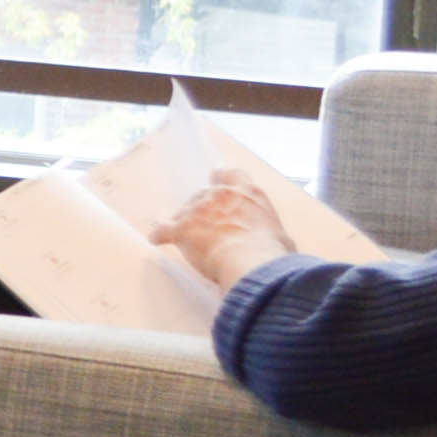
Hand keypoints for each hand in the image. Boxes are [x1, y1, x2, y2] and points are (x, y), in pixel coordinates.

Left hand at [153, 171, 292, 287]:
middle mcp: (220, 195)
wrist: (251, 262)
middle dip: (202, 209)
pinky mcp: (181, 227)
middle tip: (206, 227)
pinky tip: (157, 240)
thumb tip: (272, 241)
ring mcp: (198, 210)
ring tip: (189, 240)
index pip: (230, 174)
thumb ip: (267, 230)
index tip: (216, 179)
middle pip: (203, 195)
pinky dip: (160, 235)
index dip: (221, 178)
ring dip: (184, 223)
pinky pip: (162, 230)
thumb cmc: (270, 252)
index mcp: (248, 194)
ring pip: (183, 212)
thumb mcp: (279, 235)